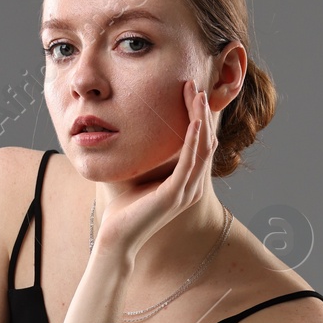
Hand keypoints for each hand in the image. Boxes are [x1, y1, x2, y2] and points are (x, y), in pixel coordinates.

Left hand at [93, 80, 218, 259]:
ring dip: (200, 119)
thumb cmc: (125, 209)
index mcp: (187, 182)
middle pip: (205, 140)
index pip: (199, 142)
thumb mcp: (140, 175)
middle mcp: (192, 186)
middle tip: (194, 84)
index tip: (188, 90)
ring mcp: (186, 191)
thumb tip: (137, 130)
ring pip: (201, 147)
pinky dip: (193, 140)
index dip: (197, 116)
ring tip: (196, 94)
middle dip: (201, 111)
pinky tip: (194, 122)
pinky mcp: (175, 195)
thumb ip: (147, 156)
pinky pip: (189, 163)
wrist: (117, 238)